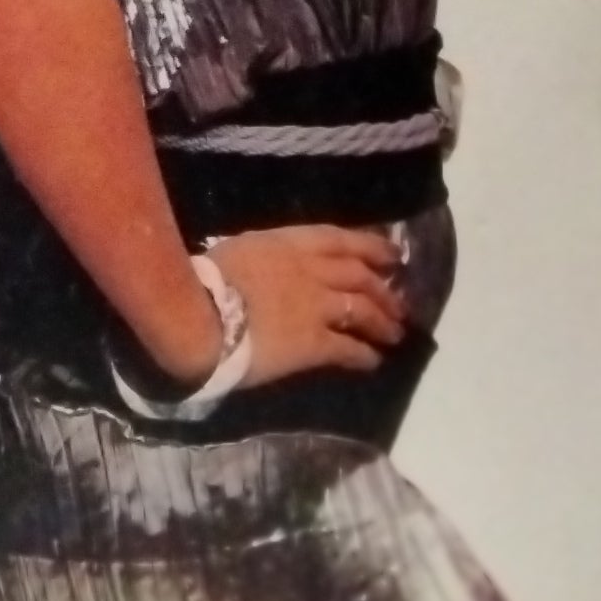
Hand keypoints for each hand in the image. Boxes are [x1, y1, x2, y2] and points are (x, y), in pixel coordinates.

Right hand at [205, 224, 406, 386]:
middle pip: (360, 275)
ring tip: (395, 334)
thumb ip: (269, 256)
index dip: (370, 246)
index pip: (340, 239)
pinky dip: (365, 355)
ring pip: (362, 310)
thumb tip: (279, 263)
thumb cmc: (208, 278)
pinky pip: (349, 348)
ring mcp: (317, 306)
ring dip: (383, 322)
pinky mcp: (315, 343)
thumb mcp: (241, 250)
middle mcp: (311, 270)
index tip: (392, 255)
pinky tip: (373, 361)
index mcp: (288, 243)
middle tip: (399, 303)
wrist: (200, 315)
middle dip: (384, 289)